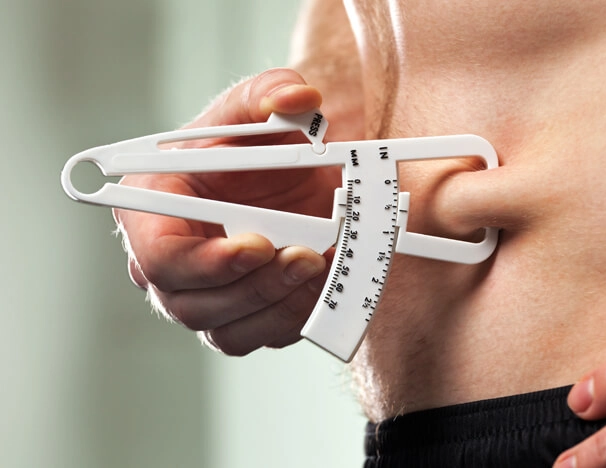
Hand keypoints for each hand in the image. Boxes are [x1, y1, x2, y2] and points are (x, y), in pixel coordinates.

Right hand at [114, 68, 341, 355]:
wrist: (287, 180)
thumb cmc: (253, 145)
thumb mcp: (257, 107)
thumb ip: (269, 94)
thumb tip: (296, 99)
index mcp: (151, 210)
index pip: (158, 256)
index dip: (204, 262)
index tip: (257, 245)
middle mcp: (167, 264)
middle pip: (192, 304)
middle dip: (255, 285)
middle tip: (308, 256)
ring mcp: (201, 297)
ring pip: (227, 331)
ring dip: (279, 305)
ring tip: (323, 265)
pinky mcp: (238, 318)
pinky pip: (259, 337)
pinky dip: (294, 317)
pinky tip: (323, 283)